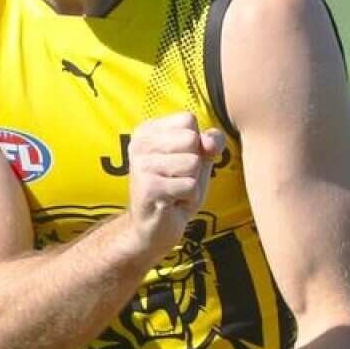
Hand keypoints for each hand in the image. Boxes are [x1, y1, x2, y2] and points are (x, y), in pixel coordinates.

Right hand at [126, 112, 224, 256]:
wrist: (155, 228)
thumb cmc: (178, 189)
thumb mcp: (200, 159)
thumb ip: (211, 142)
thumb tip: (210, 142)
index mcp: (147, 130)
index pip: (188, 120)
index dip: (196, 143)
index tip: (180, 161)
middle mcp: (139, 143)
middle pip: (191, 139)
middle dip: (194, 165)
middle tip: (177, 179)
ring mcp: (141, 165)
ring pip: (192, 162)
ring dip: (191, 183)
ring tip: (175, 191)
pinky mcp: (148, 188)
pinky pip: (190, 185)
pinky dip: (189, 198)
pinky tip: (173, 203)